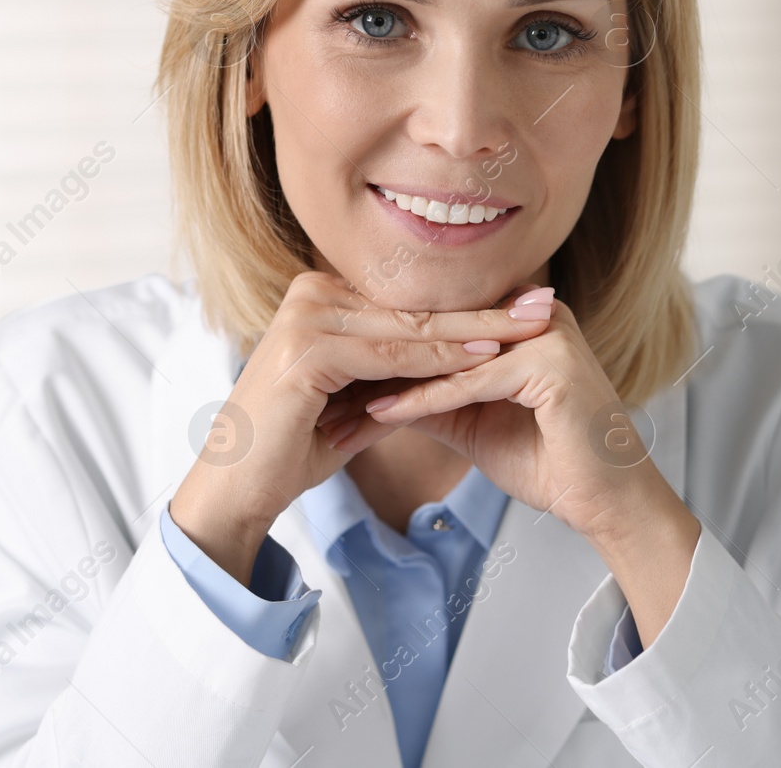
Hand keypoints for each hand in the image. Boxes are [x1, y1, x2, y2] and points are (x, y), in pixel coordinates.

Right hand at [167, 270, 552, 583]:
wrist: (237, 486)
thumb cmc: (292, 445)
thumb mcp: (354, 396)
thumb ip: (394, 370)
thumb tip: (455, 357)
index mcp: (319, 296)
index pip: (408, 302)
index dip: (469, 306)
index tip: (524, 307)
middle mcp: (309, 294)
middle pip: (413, 308)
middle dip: (484, 310)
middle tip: (544, 305)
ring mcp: (305, 318)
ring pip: (409, 328)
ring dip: (474, 332)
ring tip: (529, 331)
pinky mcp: (308, 350)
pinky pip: (391, 355)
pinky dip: (440, 360)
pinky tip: (483, 359)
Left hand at [331, 284, 701, 645]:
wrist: (606, 501)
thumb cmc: (548, 460)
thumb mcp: (474, 419)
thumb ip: (432, 394)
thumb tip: (374, 388)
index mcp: (522, 315)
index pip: (438, 328)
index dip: (381, 353)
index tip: (327, 378)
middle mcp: (537, 310)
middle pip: (437, 335)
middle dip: (376, 365)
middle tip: (318, 386)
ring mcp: (547, 331)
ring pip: (448, 356)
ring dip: (389, 381)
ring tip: (334, 403)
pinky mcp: (551, 362)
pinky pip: (470, 381)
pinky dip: (422, 400)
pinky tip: (378, 414)